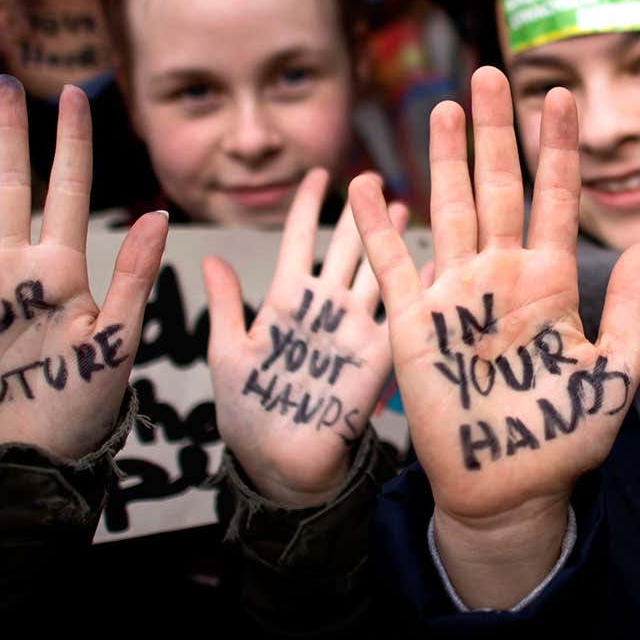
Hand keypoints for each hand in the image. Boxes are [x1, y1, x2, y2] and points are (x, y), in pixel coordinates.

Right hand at [0, 77, 168, 458]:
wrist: (28, 461)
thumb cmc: (80, 406)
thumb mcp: (115, 340)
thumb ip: (134, 275)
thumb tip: (161, 213)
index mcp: (63, 270)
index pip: (70, 190)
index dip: (71, 143)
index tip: (74, 94)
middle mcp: (14, 270)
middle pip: (9, 188)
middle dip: (7, 136)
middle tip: (1, 83)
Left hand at [202, 169, 405, 507]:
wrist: (281, 464)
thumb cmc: (249, 413)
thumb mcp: (227, 354)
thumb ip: (226, 306)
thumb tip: (210, 258)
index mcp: (285, 301)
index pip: (297, 240)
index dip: (307, 206)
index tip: (317, 175)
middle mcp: (324, 307)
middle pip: (344, 247)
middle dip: (357, 213)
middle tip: (371, 177)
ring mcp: (353, 328)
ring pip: (374, 269)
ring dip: (388, 237)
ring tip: (402, 204)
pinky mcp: (377, 354)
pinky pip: (399, 313)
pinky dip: (414, 285)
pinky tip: (429, 258)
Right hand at [349, 69, 639, 608]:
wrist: (509, 491)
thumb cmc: (564, 437)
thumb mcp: (614, 374)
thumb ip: (630, 309)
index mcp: (552, 282)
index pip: (556, 198)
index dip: (557, 149)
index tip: (559, 96)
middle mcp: (503, 275)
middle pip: (498, 187)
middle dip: (496, 131)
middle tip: (492, 73)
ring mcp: (458, 295)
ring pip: (450, 209)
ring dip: (445, 159)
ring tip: (446, 105)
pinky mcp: (417, 325)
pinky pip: (394, 267)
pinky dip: (377, 228)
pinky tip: (363, 185)